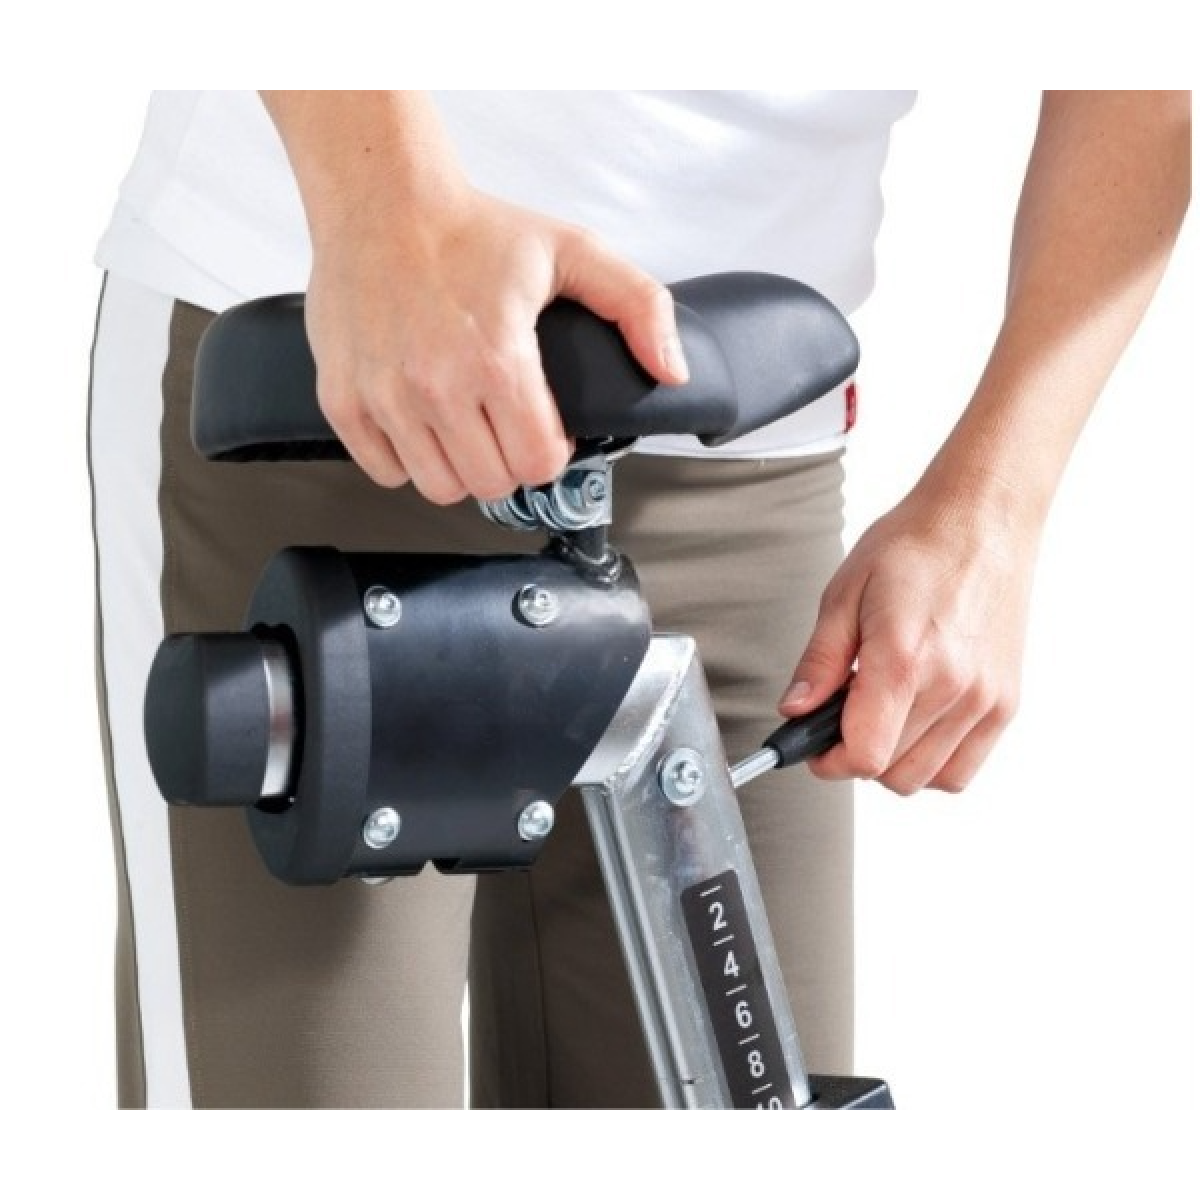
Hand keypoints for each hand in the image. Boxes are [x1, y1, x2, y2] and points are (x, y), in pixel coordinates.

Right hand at [306, 185, 687, 501]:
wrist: (382, 200)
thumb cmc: (472, 229)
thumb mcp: (573, 251)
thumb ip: (638, 307)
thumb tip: (671, 369)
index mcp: (496, 359)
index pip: (536, 465)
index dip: (549, 451)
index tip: (542, 429)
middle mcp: (436, 386)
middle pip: (490, 484)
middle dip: (507, 461)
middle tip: (503, 424)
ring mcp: (384, 397)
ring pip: (438, 488)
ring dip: (458, 466)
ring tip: (462, 423)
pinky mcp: (343, 399)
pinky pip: (384, 472)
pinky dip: (405, 458)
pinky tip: (420, 419)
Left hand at [779, 487, 1036, 793]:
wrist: (981, 521)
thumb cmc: (913, 548)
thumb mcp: (844, 594)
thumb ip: (819, 662)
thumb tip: (794, 710)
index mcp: (905, 659)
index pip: (865, 755)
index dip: (828, 759)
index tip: (814, 743)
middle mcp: (954, 687)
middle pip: (891, 773)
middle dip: (856, 755)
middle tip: (843, 716)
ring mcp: (986, 699)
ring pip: (926, 779)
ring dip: (893, 761)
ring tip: (882, 711)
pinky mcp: (1006, 702)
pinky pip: (962, 769)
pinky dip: (932, 761)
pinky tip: (915, 721)